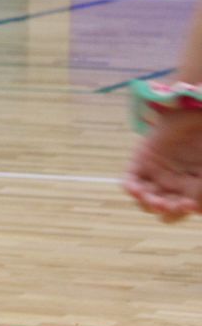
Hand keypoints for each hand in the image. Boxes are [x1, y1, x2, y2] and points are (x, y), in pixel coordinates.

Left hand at [125, 106, 201, 220]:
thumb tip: (193, 208)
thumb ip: (200, 187)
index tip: (190, 206)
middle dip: (167, 210)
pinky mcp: (140, 162)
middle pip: (166, 209)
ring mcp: (157, 175)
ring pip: (147, 200)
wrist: (196, 114)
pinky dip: (132, 189)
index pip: (184, 209)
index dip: (185, 211)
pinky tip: (137, 190)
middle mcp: (174, 186)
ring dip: (149, 204)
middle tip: (171, 206)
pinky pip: (131, 181)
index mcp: (193, 189)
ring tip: (155, 201)